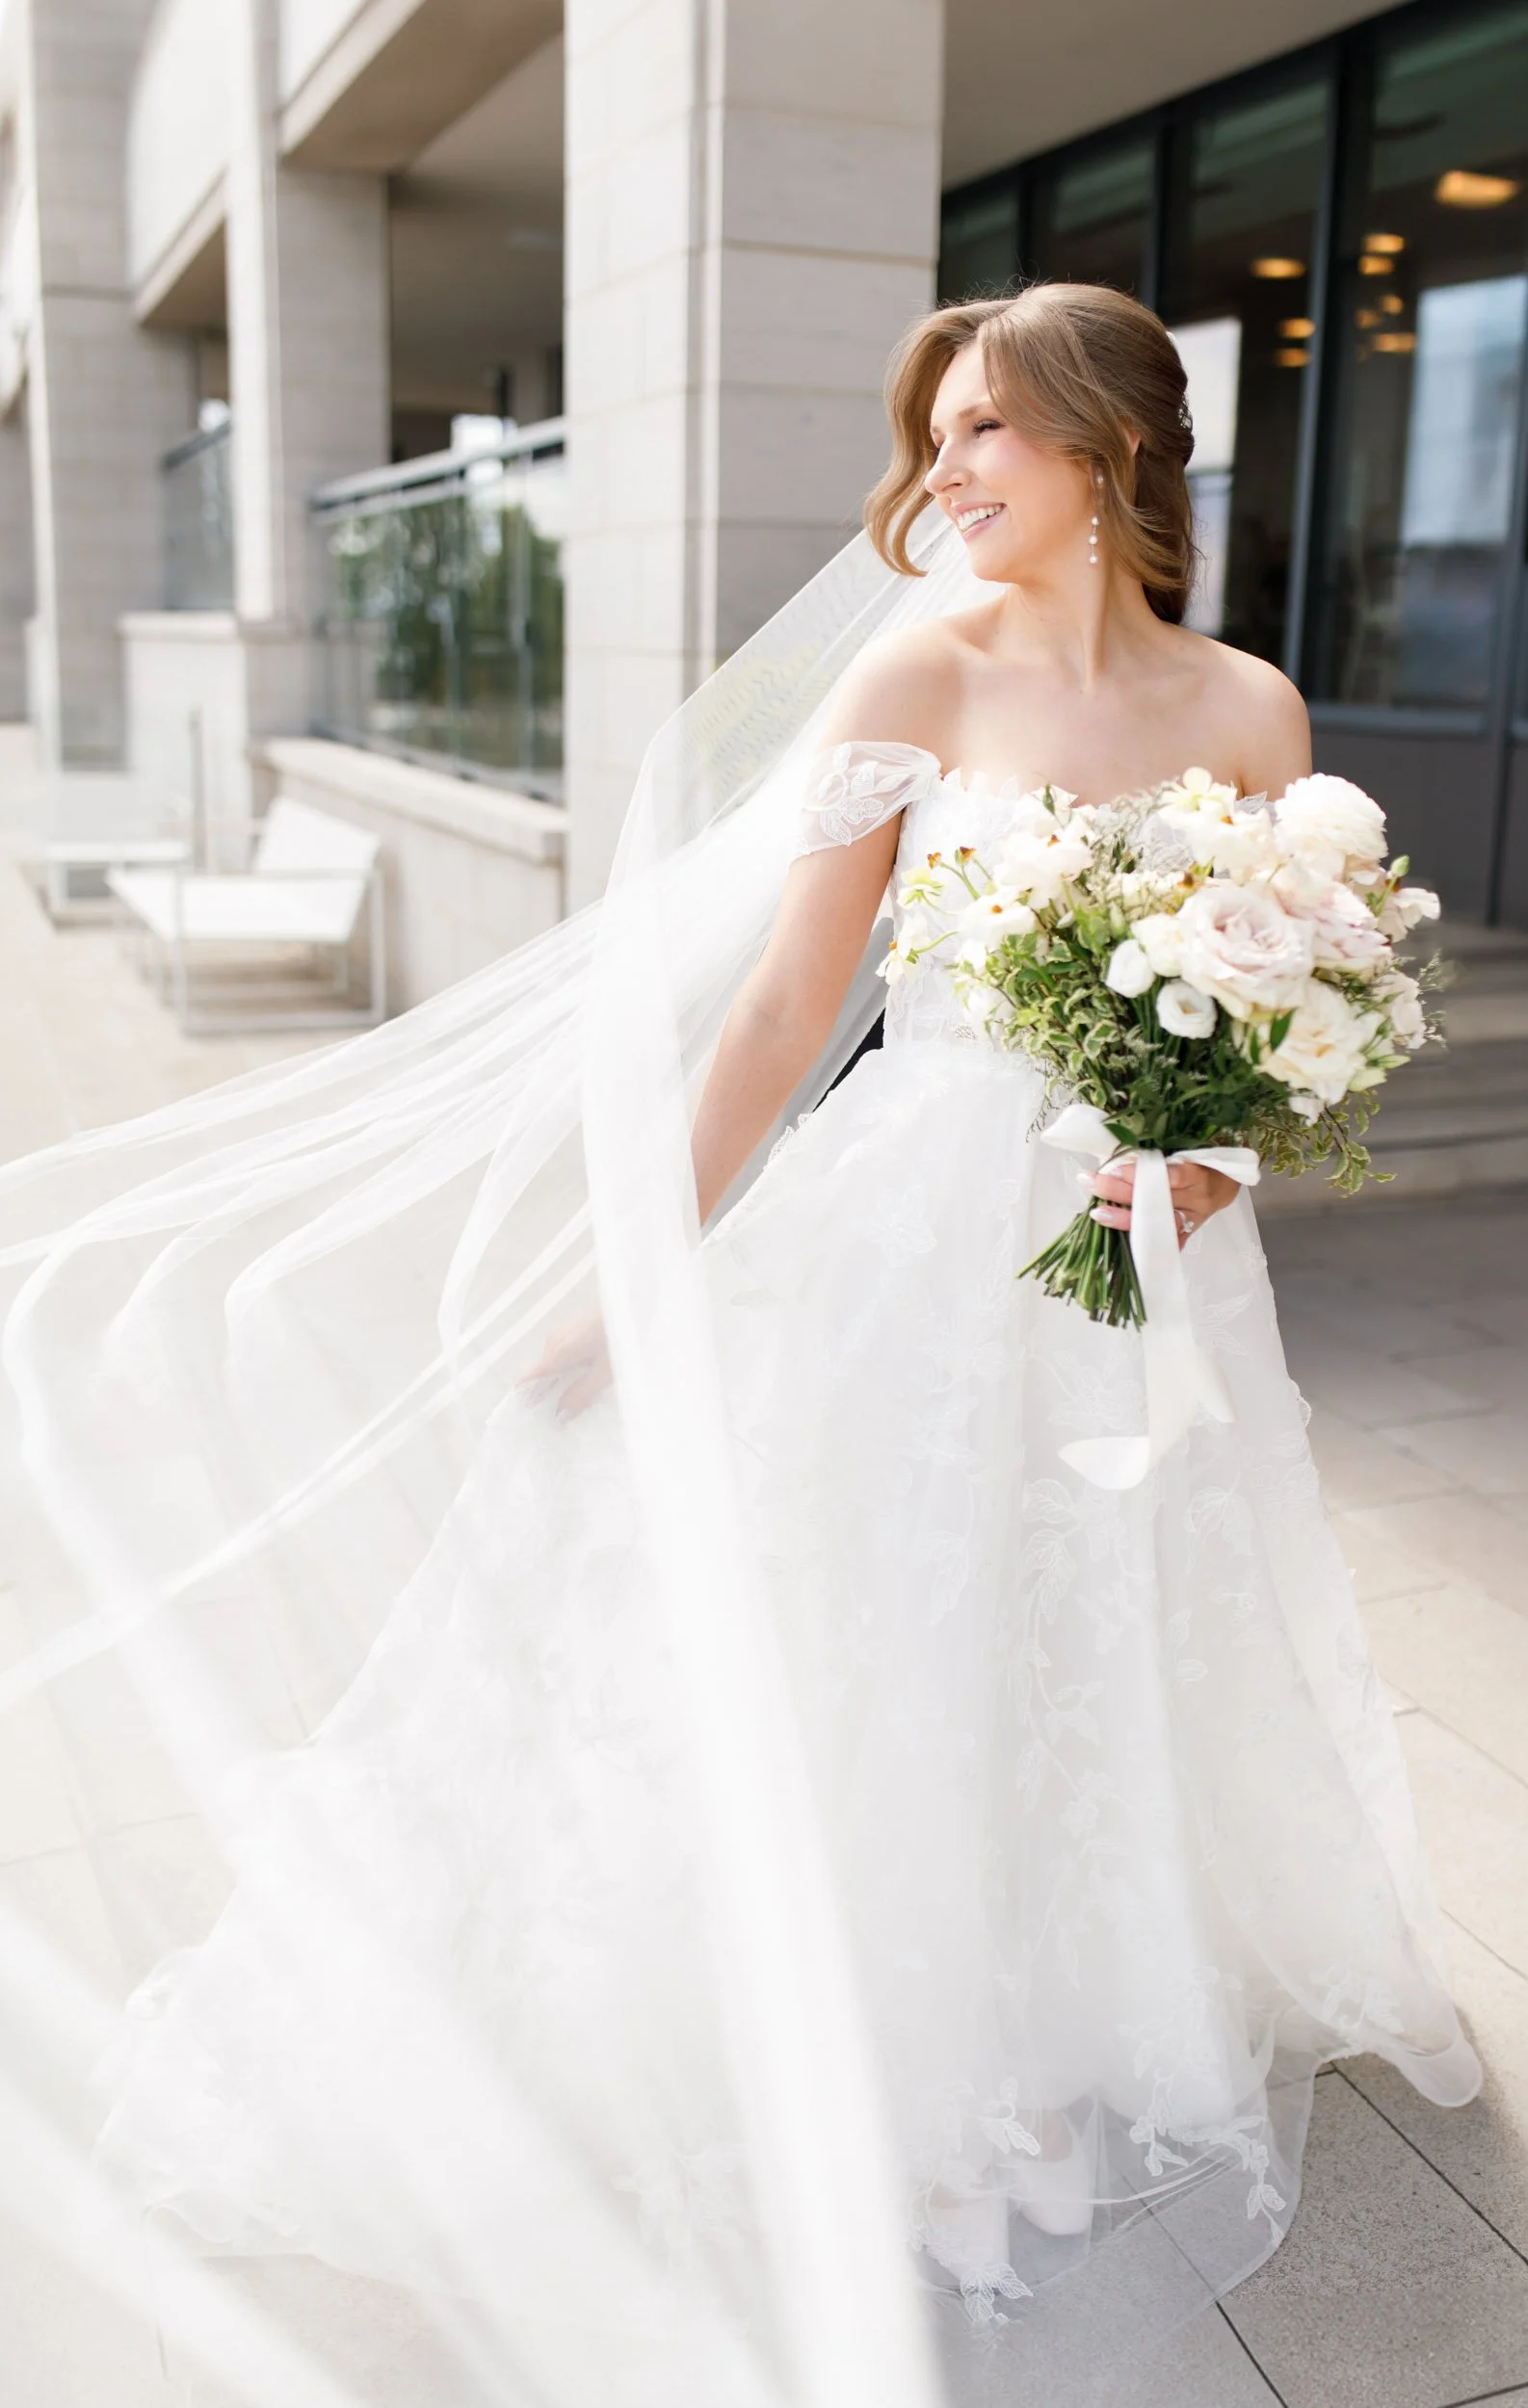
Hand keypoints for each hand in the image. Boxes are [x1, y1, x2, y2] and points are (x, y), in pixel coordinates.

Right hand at [518, 1307, 610, 1418]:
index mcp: (557, 1352)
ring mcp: (564, 1332)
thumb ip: (581, 1394)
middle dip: (549, 1395)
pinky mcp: (575, 1328)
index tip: (531, 1419)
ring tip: (578, 1400)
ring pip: (555, 1364)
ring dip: (562, 1382)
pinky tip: (587, 1377)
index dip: (527, 1399)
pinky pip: (565, 1354)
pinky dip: (570, 1369)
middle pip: (542, 1373)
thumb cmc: (621, 1337)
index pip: (528, 1378)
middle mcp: (554, 1341)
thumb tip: (558, 1417)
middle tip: (564, 1417)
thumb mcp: (605, 1372)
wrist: (635, 1302)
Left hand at [1087, 1159, 1238, 1249]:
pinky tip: (1118, 1244)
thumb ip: (1159, 1157)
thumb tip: (1115, 1157)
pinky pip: (1166, 1243)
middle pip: (1156, 1198)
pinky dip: (1144, 1243)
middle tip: (1091, 1183)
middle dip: (1119, 1191)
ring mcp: (1192, 1219)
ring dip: (1124, 1218)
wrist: (1226, 1183)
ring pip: (1157, 1223)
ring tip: (1098, 1214)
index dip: (1140, 1174)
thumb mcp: (1188, 1152)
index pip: (1167, 1174)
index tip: (1112, 1169)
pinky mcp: (1189, 1234)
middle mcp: (1196, 1199)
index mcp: (1198, 1173)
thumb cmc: (1202, 1160)